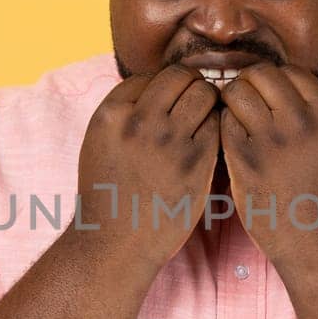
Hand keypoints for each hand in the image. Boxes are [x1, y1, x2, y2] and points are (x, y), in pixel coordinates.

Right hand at [72, 64, 220, 268]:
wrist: (116, 243)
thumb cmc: (107, 195)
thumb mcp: (99, 144)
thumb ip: (123, 114)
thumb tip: (155, 88)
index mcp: (111, 114)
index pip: (147, 76)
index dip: (161, 88)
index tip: (166, 105)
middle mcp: (139, 121)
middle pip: (179, 76)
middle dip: (190, 86)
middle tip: (194, 105)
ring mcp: (168, 141)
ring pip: (204, 93)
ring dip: (208, 103)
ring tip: (204, 121)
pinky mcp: (196, 161)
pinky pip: (217, 124)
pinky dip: (218, 127)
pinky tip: (209, 143)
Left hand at [217, 61, 317, 265]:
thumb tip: (294, 90)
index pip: (292, 72)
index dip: (276, 78)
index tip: (269, 92)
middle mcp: (299, 122)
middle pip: (262, 74)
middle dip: (249, 82)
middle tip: (244, 99)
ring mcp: (270, 141)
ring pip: (237, 93)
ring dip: (231, 100)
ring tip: (233, 117)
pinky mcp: (244, 160)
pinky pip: (223, 124)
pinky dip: (223, 126)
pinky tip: (229, 141)